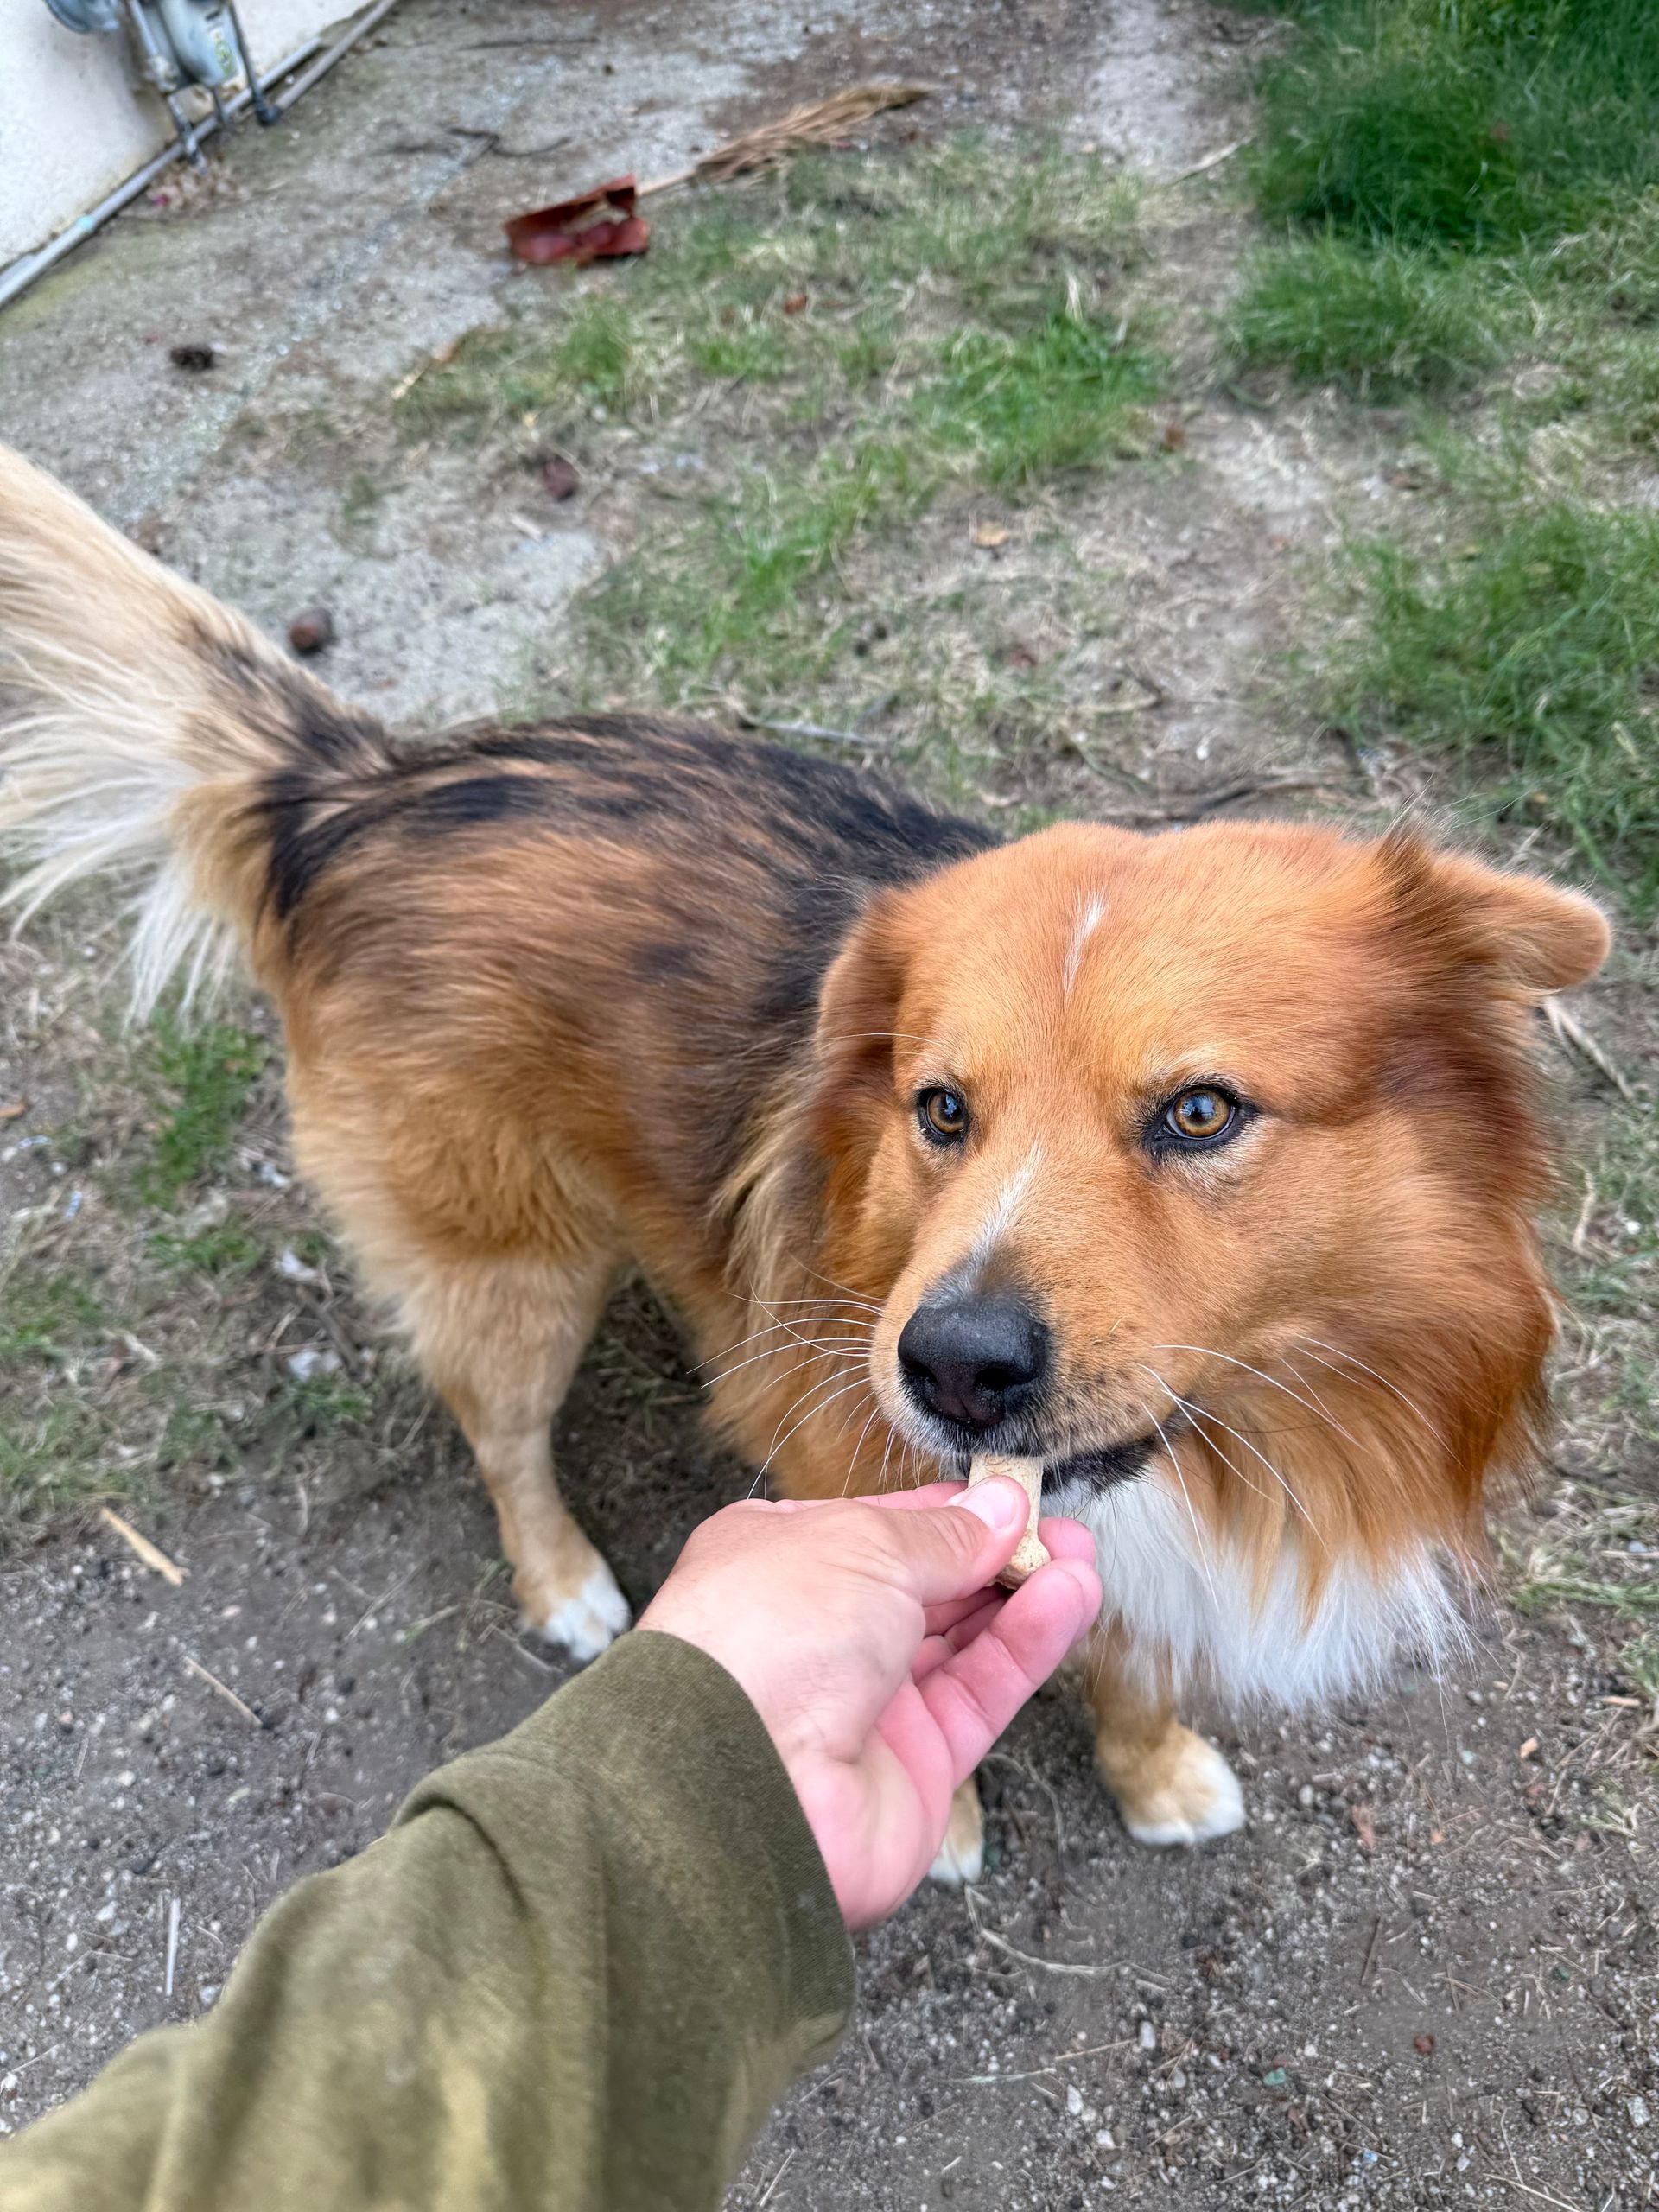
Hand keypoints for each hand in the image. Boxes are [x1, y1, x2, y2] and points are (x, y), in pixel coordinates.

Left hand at [638, 1480, 1100, 1925]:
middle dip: (997, 1556)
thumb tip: (1000, 1508)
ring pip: (962, 1643)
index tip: (1012, 1495)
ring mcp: (861, 1705)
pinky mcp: (909, 1768)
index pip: (878, 1526)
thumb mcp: (864, 1543)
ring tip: (1083, 1562)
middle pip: (926, 1587)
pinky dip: (1026, 1649)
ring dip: (1024, 1599)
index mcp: (779, 1560)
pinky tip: (1068, 1603)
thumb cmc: (768, 1636)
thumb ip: (944, 1534)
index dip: (948, 1512)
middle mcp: (816, 1632)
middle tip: (1064, 1529)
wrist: (739, 1780)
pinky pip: (980, 1695)